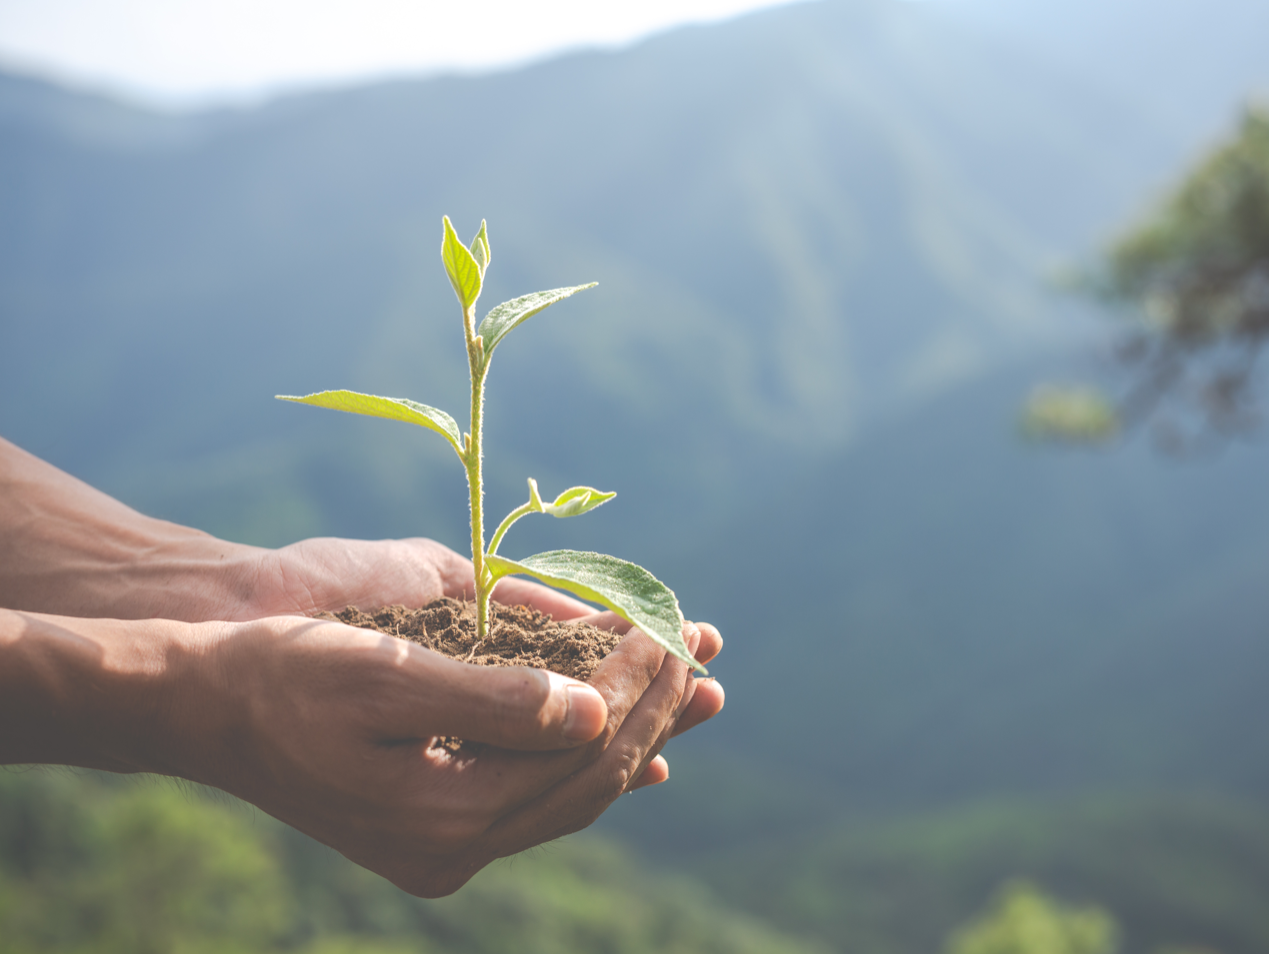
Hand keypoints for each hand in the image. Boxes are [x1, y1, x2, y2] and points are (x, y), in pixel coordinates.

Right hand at [0, 607, 722, 896]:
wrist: (203, 708)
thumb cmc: (284, 674)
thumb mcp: (385, 673)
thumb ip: (493, 699)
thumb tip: (594, 711)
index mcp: (443, 815)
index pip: (582, 752)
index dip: (638, 688)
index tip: (673, 629)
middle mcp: (453, 848)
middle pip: (590, 780)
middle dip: (654, 712)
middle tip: (704, 652)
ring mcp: (444, 849)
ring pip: (572, 795)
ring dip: (635, 736)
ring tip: (694, 690)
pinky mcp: (435, 832)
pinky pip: (538, 802)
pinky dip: (589, 765)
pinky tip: (634, 749)